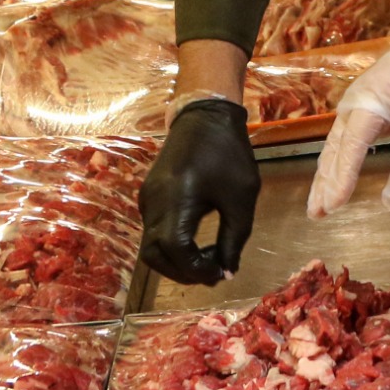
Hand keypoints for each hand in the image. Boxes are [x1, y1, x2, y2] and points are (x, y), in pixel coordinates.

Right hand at [139, 97, 259, 284]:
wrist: (205, 116)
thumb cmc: (228, 153)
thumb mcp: (242, 197)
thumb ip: (235, 238)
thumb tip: (227, 272)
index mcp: (176, 200)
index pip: (175, 251)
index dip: (196, 270)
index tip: (221, 273)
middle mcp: (153, 203)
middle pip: (154, 256)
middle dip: (183, 272)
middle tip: (213, 271)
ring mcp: (147, 200)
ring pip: (150, 248)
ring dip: (176, 261)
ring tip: (207, 258)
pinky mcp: (148, 197)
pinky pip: (153, 232)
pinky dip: (171, 246)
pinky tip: (196, 241)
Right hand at [305, 22, 389, 217]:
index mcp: (367, 104)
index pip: (348, 151)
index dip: (339, 181)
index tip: (331, 208)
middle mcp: (360, 103)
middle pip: (336, 148)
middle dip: (325, 181)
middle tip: (315, 212)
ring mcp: (369, 102)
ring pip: (342, 142)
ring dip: (331, 170)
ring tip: (322, 198)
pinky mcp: (383, 103)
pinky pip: (357, 135)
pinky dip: (346, 156)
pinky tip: (345, 166)